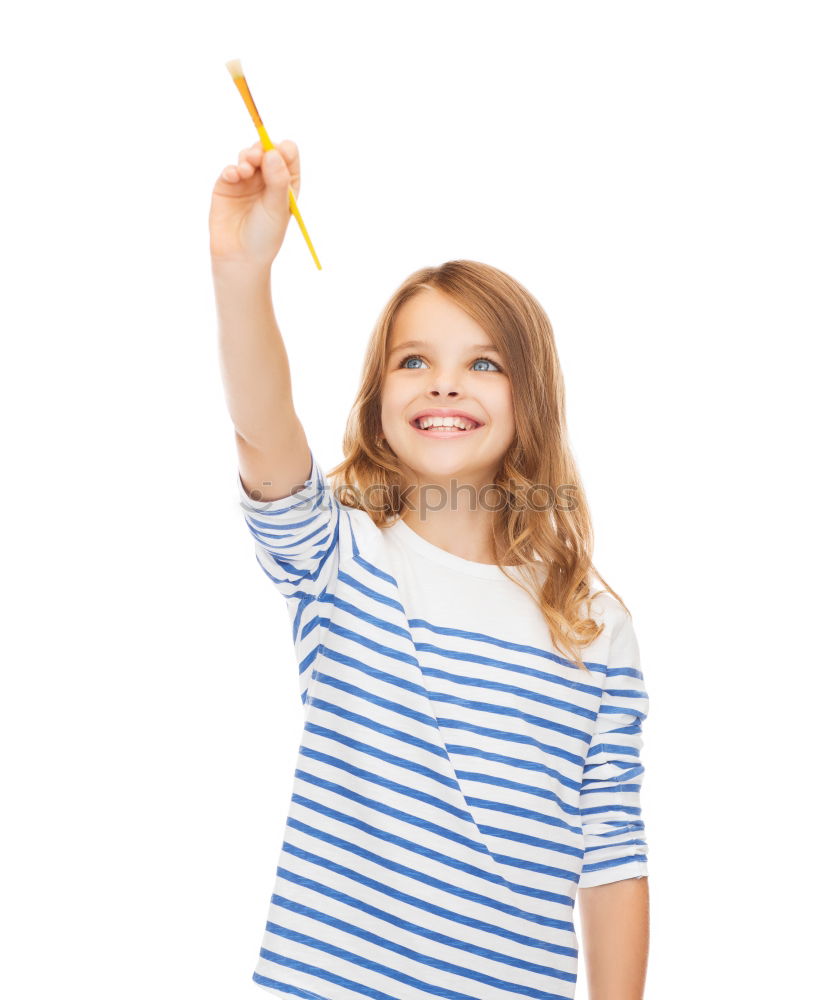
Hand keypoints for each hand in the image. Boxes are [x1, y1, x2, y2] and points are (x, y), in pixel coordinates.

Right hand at [209, 139, 300, 267]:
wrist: (240, 256)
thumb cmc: (265, 235)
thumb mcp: (277, 208)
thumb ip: (277, 179)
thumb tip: (272, 151)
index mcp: (285, 183)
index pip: (288, 155)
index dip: (283, 150)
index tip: (279, 152)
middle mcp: (267, 179)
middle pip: (266, 150)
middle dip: (262, 149)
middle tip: (258, 156)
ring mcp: (246, 180)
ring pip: (247, 156)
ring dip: (247, 157)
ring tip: (245, 170)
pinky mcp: (227, 185)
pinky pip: (230, 169)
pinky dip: (232, 169)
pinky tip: (234, 176)